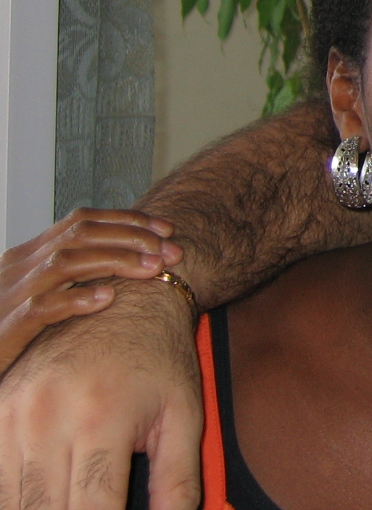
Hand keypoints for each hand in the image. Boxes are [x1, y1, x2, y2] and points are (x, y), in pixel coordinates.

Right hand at [0, 208, 180, 373]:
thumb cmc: (7, 334)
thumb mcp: (39, 295)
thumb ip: (72, 276)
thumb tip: (125, 263)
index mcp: (29, 255)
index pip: (83, 220)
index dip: (128, 220)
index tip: (167, 229)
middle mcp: (20, 267)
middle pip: (81, 234)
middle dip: (132, 237)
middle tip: (171, 251)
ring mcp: (11, 295)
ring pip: (65, 262)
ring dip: (115, 261)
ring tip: (152, 268)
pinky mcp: (5, 329)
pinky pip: (41, 306)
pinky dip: (76, 299)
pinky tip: (107, 299)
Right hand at [0, 277, 202, 509]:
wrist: (125, 298)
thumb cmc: (161, 359)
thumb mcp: (184, 417)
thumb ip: (178, 483)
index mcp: (101, 421)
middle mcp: (48, 418)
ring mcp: (13, 413)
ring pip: (12, 499)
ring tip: (72, 502)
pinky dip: (15, 495)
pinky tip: (44, 495)